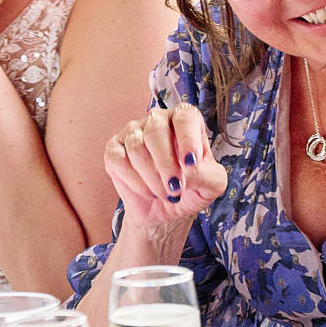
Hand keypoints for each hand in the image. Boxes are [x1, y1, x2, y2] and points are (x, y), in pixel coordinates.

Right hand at [104, 104, 227, 233]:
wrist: (165, 210)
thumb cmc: (191, 189)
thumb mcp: (211, 185)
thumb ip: (207, 175)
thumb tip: (186, 170)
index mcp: (185, 120)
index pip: (185, 117)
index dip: (187, 138)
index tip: (191, 163)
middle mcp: (157, 120)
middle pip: (155, 131)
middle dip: (166, 164)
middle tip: (176, 188)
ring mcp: (133, 133)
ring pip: (136, 147)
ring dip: (152, 177)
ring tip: (165, 194)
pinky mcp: (114, 150)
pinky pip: (118, 160)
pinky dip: (135, 181)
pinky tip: (148, 192)